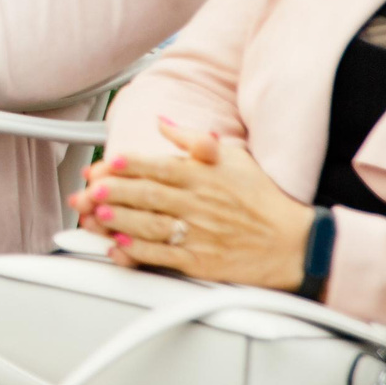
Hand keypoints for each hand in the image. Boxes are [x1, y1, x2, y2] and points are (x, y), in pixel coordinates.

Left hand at [70, 115, 314, 289]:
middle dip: (115, 192)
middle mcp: (198, 204)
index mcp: (203, 177)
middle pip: (149, 196)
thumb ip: (193, 140)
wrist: (295, 243)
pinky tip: (120, 246)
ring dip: (120, 220)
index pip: (159, 167)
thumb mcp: (233, 157)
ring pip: (151, 226)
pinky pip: (164, 256)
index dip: (130, 165)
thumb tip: (162, 122)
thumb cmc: (262, 198)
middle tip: (90, 190)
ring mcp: (199, 234)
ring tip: (97, 216)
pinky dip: (140, 252)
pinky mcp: (201, 262)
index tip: (108, 163)